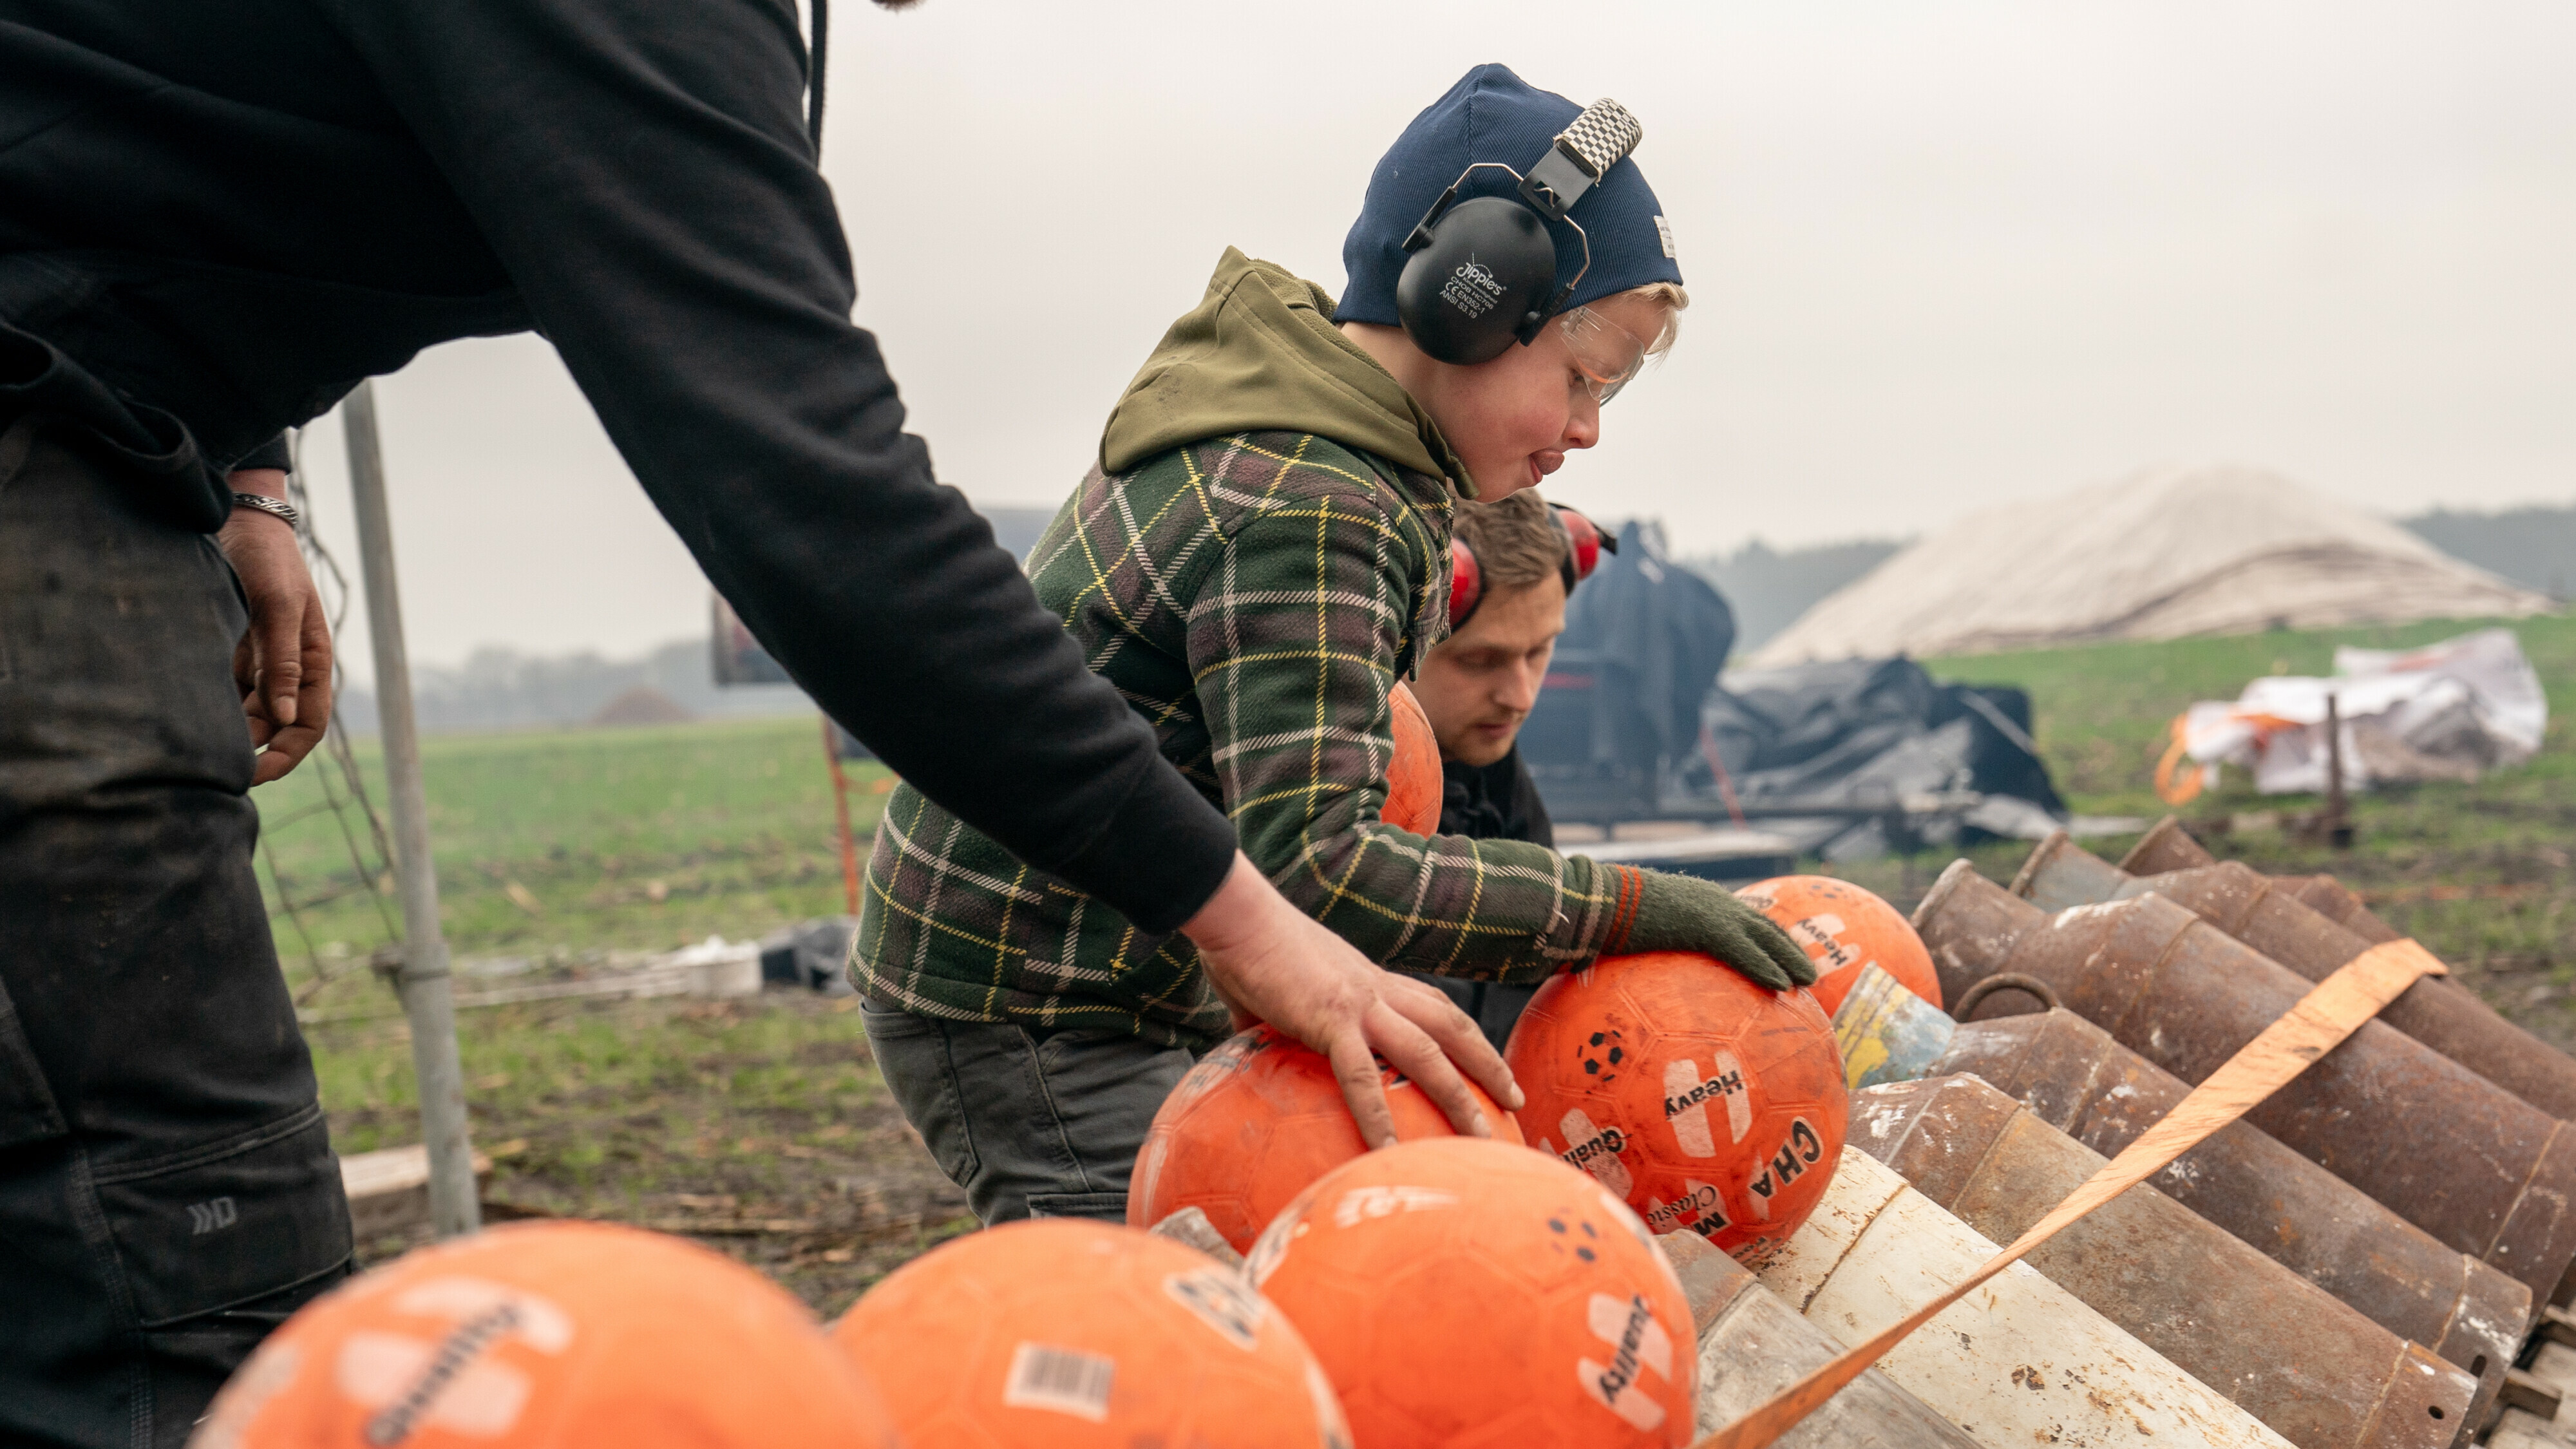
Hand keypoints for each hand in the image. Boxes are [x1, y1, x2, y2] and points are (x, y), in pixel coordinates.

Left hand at [218, 469, 332, 783]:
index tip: (253, 775)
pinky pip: (226, 691)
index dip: (287, 755)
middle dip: (251, 748)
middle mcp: (289, 667)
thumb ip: (283, 662)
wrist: (239, 520)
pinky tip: (186, 709)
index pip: (309, 724)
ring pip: (248, 712)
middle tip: (210, 764)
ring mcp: (261, 660)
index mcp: (312, 661)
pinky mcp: (234, 651)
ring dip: (228, 728)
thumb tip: (288, 718)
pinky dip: (212, 705)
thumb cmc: (268, 560)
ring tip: (193, 737)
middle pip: (277, 726)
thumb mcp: (279, 608)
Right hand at [1182, 851, 1522, 1146]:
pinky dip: (1378, 1115)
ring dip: (1460, 1094)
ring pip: (1428, 1051)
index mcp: (1367, 980)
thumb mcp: (1268, 991)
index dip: (1462, 1033)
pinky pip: (1361, 1076)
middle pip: (1450, 1023)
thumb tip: (1243, 1047)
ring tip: (1482, 1136)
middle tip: (1515, 1099)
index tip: (1484, 1062)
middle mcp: (1375, 989)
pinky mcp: (1330, 1019)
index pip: (1430, 1005)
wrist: (1235, 916)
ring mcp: (1359, 1003)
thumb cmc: (1241, 945)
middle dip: (1487, 1062)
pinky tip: (1390, 1150)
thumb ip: (1268, 1020)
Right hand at [1607, 865, 1818, 990]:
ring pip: (1764, 936)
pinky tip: (1783, 986)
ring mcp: (1712, 911)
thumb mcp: (1639, 933)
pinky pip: (1743, 951)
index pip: (1745, 920)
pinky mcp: (1706, 925)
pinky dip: (1765, 967)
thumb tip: (1641, 982)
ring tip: (1809, 981)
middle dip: (1788, 949)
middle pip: (1764, 926)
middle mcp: (1715, 901)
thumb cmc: (1609, 917)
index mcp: (1703, 901)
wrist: (1600, 900)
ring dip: (1790, 959)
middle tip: (1809, 974)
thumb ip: (1656, 948)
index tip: (1784, 958)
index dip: (1768, 939)